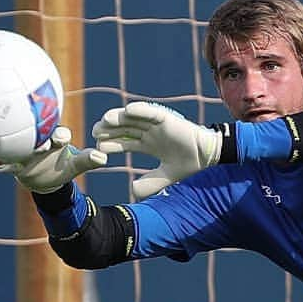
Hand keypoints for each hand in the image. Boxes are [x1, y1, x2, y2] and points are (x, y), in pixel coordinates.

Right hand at [9, 126, 106, 193]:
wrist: (41, 177)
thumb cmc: (60, 167)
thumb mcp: (74, 166)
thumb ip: (87, 160)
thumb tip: (103, 157)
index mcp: (55, 137)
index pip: (58, 133)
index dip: (59, 135)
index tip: (59, 141)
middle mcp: (37, 138)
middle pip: (36, 135)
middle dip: (37, 138)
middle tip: (40, 147)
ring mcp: (22, 148)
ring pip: (18, 145)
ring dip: (16, 148)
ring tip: (15, 157)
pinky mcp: (10, 158)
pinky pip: (1, 157)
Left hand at [93, 101, 221, 200]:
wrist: (208, 156)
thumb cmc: (189, 164)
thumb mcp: (167, 176)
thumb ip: (151, 183)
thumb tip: (133, 191)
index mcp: (149, 144)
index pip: (126, 142)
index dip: (113, 143)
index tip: (99, 147)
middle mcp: (150, 132)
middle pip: (125, 128)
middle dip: (110, 129)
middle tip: (95, 132)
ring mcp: (157, 124)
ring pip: (134, 118)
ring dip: (119, 118)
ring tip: (105, 120)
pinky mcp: (167, 118)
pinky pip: (150, 112)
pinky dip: (140, 110)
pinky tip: (127, 111)